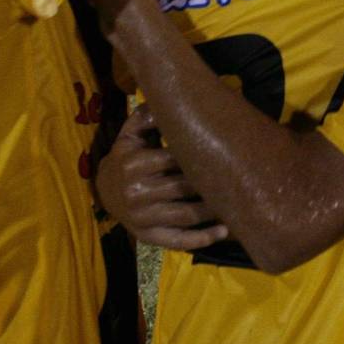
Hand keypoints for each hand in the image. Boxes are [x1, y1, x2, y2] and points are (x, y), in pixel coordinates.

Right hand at [96, 105, 228, 248]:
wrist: (104, 190)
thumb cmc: (126, 156)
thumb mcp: (130, 133)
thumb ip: (146, 116)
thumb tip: (167, 102)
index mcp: (135, 164)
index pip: (174, 159)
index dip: (199, 156)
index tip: (223, 151)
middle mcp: (138, 192)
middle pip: (183, 188)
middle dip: (210, 183)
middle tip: (239, 176)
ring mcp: (143, 218)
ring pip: (185, 215)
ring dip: (212, 210)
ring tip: (237, 203)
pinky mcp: (148, 236)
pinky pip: (177, 240)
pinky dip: (201, 238)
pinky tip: (223, 231)